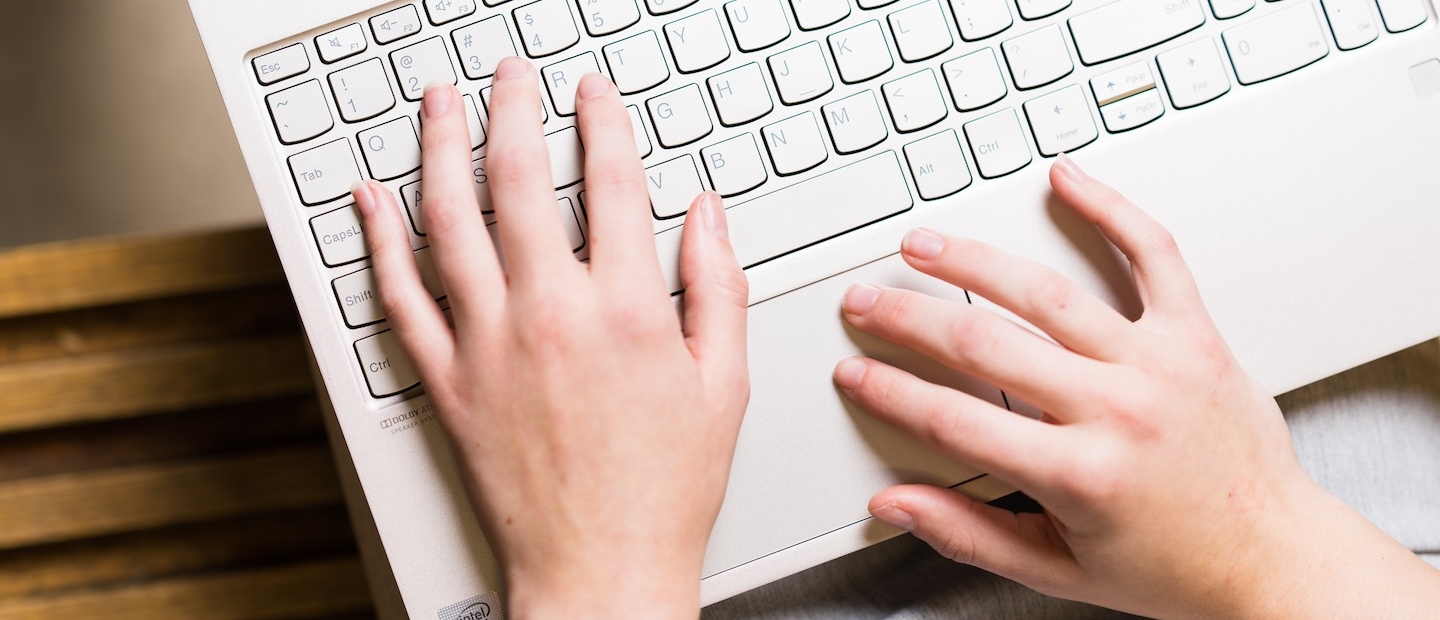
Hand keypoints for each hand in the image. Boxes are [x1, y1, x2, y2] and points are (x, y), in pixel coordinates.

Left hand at [352, 58, 749, 616]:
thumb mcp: (725, 383)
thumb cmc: (664, 487)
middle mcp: (549, 314)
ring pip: (448, 221)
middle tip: (509, 75)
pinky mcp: (446, 382)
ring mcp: (488, 345)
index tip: (593, 94)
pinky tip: (372, 200)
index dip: (602, 124)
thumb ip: (719, 287)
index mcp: (625, 310)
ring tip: (437, 103)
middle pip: (519, 181)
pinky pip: (400, 298)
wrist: (600, 567)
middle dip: (514, 110)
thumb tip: (705, 215)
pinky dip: (379, 243)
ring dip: (438, 149)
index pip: (611, 184)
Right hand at [833, 156, 1439, 617]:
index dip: (890, 392)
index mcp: (1078, 474)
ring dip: (974, 261)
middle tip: (864, 302)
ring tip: (923, 246)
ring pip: (1046, 292)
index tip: (854, 371)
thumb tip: (894, 506)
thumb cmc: (1174, 567)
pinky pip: (1154, 255)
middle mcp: (1117, 409)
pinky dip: (1111, 209)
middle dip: (908, 318)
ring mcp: (1158, 363)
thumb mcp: (1059, 570)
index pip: (953, 421)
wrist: (1274, 555)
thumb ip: (968, 535)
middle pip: (984, 344)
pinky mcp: (1195, 335)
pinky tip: (1068, 179)